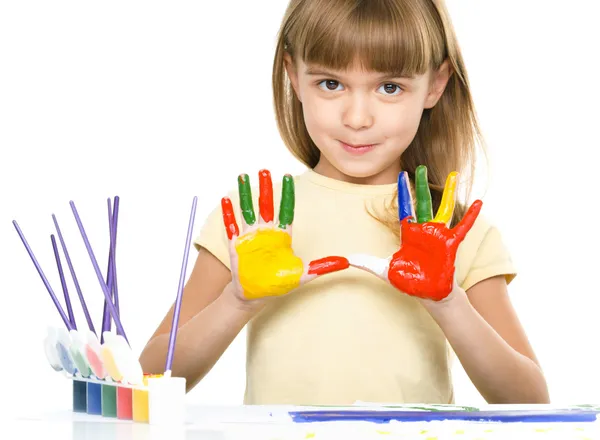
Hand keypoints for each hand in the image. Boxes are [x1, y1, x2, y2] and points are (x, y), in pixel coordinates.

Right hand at [222, 169, 348, 300]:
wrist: (255, 296)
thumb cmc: (277, 283)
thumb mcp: (303, 275)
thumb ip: (322, 266)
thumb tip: (345, 263)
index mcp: (282, 235)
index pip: (286, 210)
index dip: (287, 194)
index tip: (288, 176)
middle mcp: (266, 232)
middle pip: (266, 205)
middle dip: (266, 188)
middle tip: (264, 169)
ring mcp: (250, 236)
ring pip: (248, 210)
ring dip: (246, 194)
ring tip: (243, 176)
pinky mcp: (237, 244)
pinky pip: (232, 225)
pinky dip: (229, 213)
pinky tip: (226, 200)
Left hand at [348, 165, 481, 301]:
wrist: (428, 294)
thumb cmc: (409, 282)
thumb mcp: (384, 270)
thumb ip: (367, 263)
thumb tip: (348, 259)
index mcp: (408, 233)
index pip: (404, 207)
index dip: (403, 191)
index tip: (402, 174)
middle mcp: (424, 230)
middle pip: (422, 202)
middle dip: (421, 184)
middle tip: (421, 167)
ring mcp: (438, 235)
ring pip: (444, 208)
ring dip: (449, 192)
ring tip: (455, 174)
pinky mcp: (450, 244)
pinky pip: (462, 226)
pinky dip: (470, 215)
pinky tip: (479, 201)